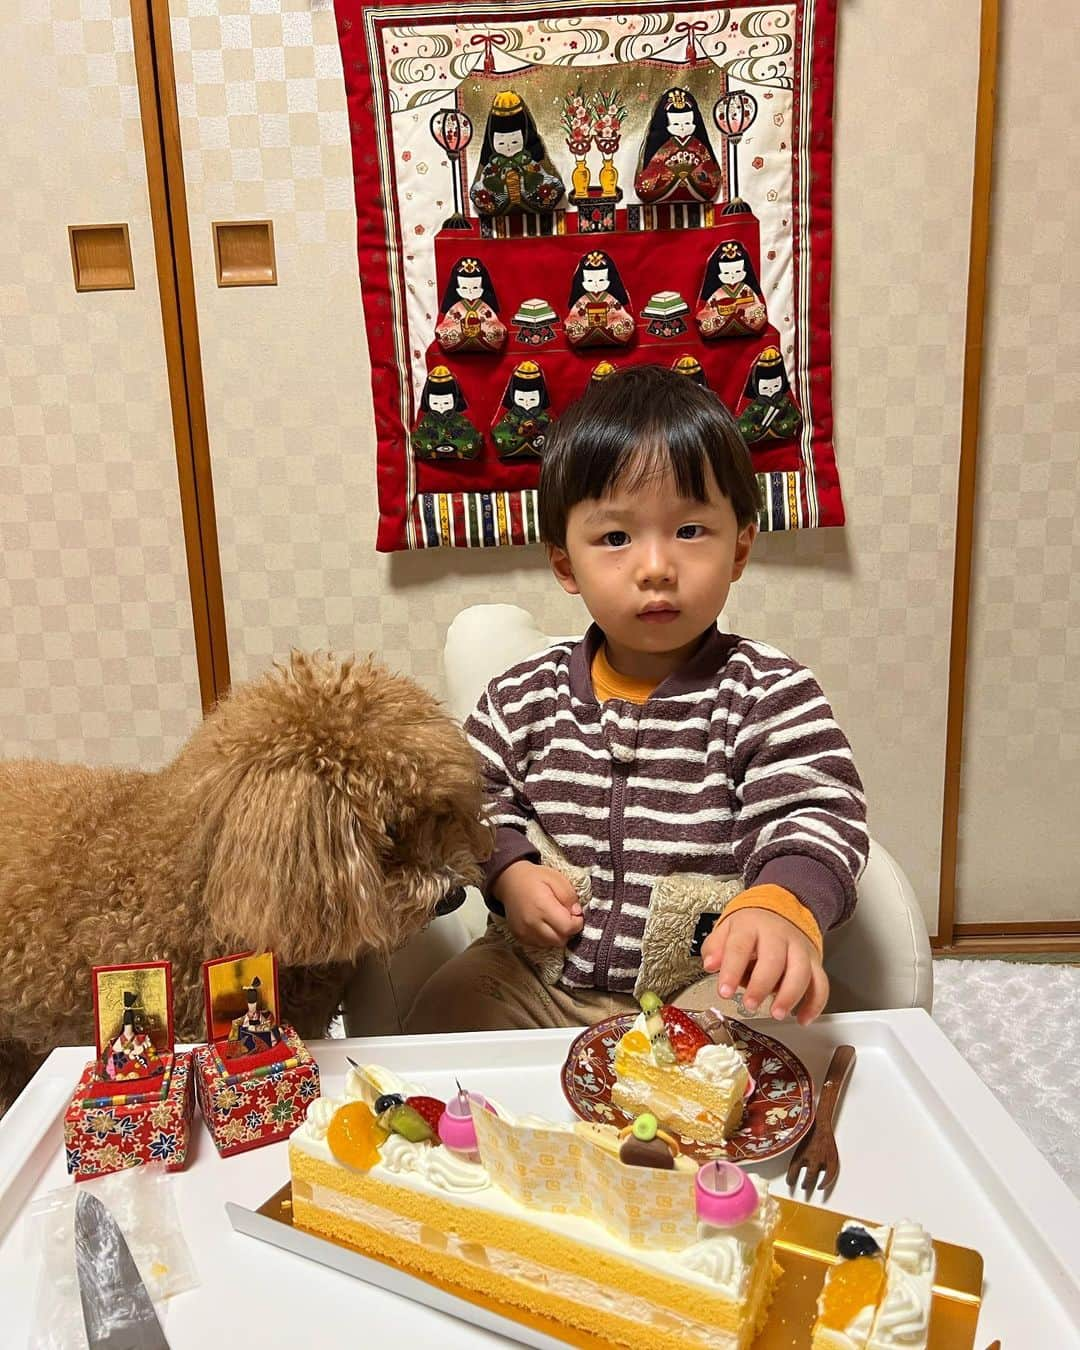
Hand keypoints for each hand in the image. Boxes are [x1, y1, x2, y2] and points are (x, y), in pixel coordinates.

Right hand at [493, 860, 584, 948]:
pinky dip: (546, 938)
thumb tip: (577, 912)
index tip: (576, 914)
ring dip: (557, 935)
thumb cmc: (534, 878)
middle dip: (568, 931)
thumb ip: (569, 896)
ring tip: (555, 920)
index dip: (577, 923)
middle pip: (560, 940)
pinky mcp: (519, 936)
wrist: (509, 881)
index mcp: (542, 907)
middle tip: (567, 917)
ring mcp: (524, 932)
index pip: (567, 928)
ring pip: (551, 944)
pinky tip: (545, 924)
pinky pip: (539, 945)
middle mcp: (531, 923)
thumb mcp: (556, 878)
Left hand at [700, 908, 828, 1024]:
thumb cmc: (751, 927)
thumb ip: (715, 948)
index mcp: (751, 926)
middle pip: (774, 959)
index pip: (740, 946)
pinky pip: (820, 983)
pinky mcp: (814, 961)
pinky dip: (815, 1003)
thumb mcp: (726, 929)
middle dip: (762, 985)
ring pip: (801, 971)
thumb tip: (710, 964)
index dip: (731, 970)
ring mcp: (798, 948)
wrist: (781, 910)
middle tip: (750, 1004)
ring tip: (777, 1013)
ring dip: (790, 995)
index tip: (724, 992)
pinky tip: (802, 1018)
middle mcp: (778, 935)